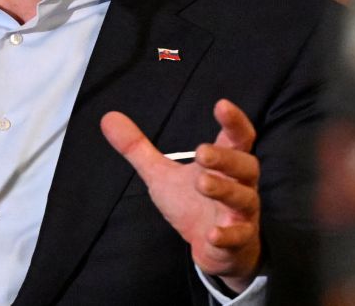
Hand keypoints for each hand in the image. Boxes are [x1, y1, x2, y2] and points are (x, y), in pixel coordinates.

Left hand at [101, 99, 260, 292]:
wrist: (217, 249)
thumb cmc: (193, 204)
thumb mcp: (161, 175)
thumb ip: (138, 148)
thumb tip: (108, 117)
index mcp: (223, 164)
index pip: (237, 138)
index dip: (233, 121)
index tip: (221, 105)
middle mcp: (239, 184)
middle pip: (245, 165)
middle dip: (225, 157)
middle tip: (201, 151)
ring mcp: (241, 214)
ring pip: (244, 198)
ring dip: (225, 189)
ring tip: (202, 182)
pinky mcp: (238, 240)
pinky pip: (238, 236)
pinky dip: (227, 235)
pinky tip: (212, 234)